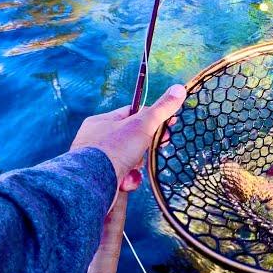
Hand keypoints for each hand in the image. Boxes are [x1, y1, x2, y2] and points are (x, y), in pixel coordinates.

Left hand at [71, 84, 186, 191]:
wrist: (92, 185)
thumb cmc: (114, 149)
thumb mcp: (142, 124)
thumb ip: (162, 108)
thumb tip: (180, 88)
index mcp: (102, 122)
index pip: (131, 114)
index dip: (152, 117)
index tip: (169, 123)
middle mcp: (97, 140)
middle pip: (132, 139)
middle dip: (146, 146)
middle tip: (158, 145)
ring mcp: (98, 161)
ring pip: (130, 160)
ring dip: (137, 166)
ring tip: (133, 169)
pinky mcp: (102, 180)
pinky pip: (123, 176)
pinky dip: (129, 180)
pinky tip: (125, 181)